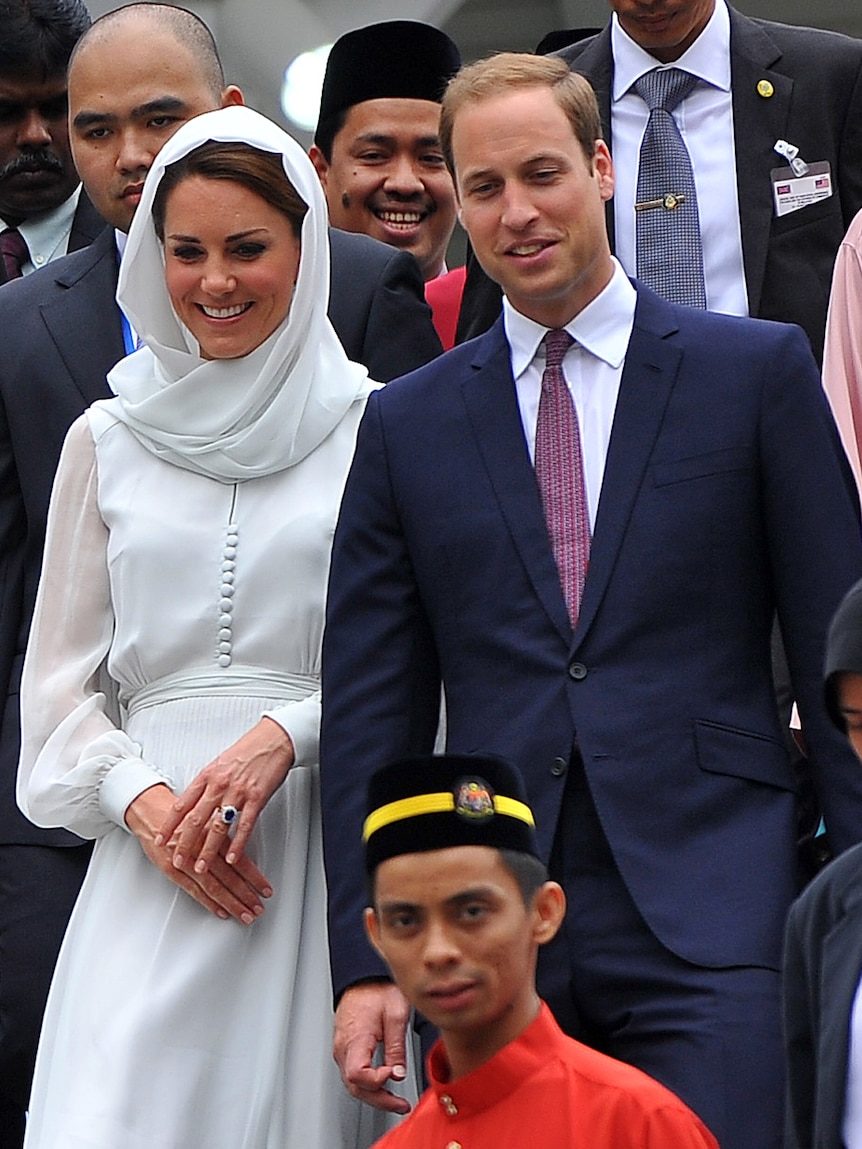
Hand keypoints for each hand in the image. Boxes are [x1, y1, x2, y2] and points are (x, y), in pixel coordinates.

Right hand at [126, 783, 270, 923]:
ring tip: (245, 914)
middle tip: (258, 908)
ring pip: (214, 886)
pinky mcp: (172, 869)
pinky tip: (221, 911)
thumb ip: (224, 833)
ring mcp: (186, 860)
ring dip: (231, 903)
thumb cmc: (181, 813)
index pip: (239, 860)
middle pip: (229, 876)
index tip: (265, 889)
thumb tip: (244, 850)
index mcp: (214, 832)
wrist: (149, 809)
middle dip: (246, 895)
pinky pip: (194, 890)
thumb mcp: (207, 817)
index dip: (254, 877)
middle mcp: (202, 847)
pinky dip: (209, 902)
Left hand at [156, 717, 293, 873]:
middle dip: (184, 844)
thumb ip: (207, 783)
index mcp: (208, 776)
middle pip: (196, 820)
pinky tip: (232, 857)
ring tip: (200, 867)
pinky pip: (244, 826)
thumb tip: (195, 801)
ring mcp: (238, 793)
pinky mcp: (257, 798)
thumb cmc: (249, 750)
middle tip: (177, 860)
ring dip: (207, 851)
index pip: (182, 805)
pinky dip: (237, 844)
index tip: (160, 839)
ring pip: (217, 827)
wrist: (273, 739)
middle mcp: (219, 785)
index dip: (168, 825)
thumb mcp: (220, 763)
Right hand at [333, 982, 411, 1113]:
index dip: (376, 1082)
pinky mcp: (345, 1048)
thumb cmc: (377, 990)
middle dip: (379, 1100)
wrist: (363, 977)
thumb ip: (396, 1047)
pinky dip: (368, 1085)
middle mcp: (343, 1046)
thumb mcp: (396, 1014)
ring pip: (352, 1083)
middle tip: (401, 1105)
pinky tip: (383, 1087)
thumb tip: (398, 1074)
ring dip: (374, 1096)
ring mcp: (342, 1048)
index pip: (358, 1075)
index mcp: (355, 1038)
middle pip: (354, 1086)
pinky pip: (352, 1074)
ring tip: (396, 1101)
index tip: (393, 1076)